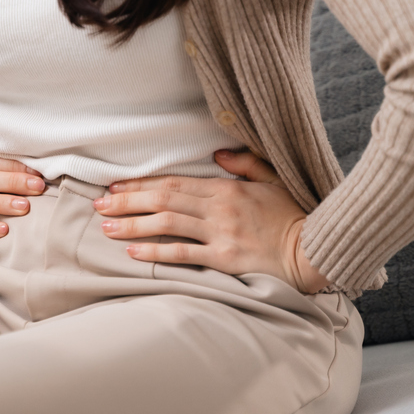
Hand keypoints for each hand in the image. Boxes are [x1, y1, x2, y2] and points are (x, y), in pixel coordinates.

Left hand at [93, 149, 330, 293]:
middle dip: (127, 201)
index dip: (141, 184)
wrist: (314, 250)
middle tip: (99, 205)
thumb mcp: (273, 179)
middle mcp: (219, 207)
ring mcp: (220, 234)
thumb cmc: (294, 216)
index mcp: (227, 187)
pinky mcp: (224, 259)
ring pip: (167, 224)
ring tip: (106, 228)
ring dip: (133, 225)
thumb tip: (217, 154)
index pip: (174, 182)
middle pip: (163, 199)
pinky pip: (183, 254)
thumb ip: (244, 164)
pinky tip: (133, 252)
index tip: (115, 186)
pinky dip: (155, 252)